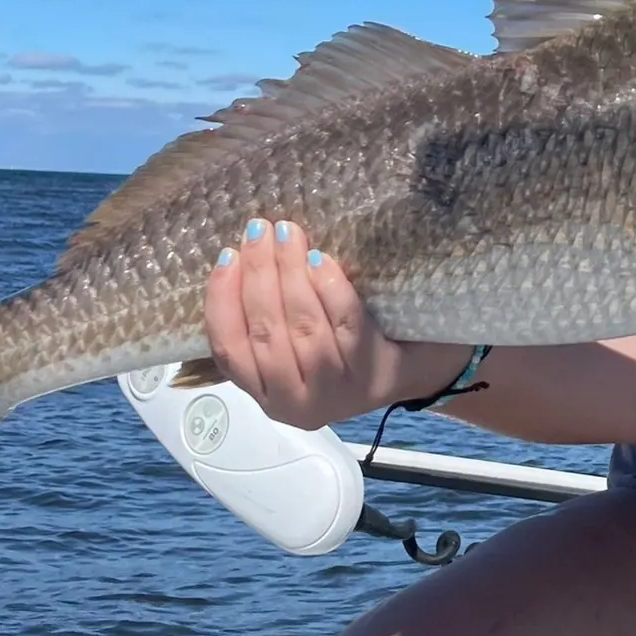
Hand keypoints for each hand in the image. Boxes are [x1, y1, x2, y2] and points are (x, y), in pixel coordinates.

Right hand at [203, 219, 458, 429]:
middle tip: (259, 230)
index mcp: (267, 396)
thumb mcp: (297, 343)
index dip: (222, 302)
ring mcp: (335, 395)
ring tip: (289, 234)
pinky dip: (330, 290)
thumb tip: (241, 256)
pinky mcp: (371, 379)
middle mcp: (296, 404)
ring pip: (303, 329)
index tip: (226, 257)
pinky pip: (345, 327)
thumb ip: (266, 317)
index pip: (230, 350)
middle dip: (258, 276)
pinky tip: (321, 260)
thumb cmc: (345, 346)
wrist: (413, 368)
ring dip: (290, 274)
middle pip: (266, 335)